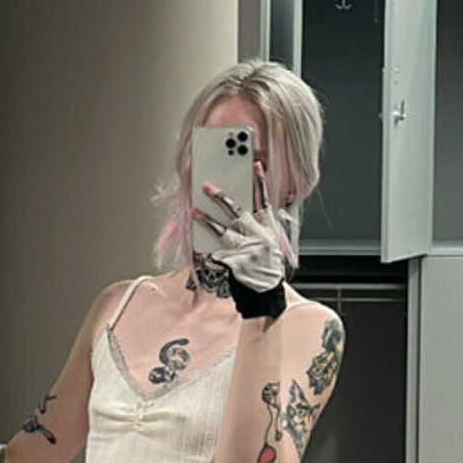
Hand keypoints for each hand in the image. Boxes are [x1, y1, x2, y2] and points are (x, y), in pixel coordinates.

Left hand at [192, 163, 286, 316]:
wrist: (267, 297)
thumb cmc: (265, 271)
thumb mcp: (269, 247)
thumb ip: (258, 228)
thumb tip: (240, 211)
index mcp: (269, 231)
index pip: (265, 202)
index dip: (261, 183)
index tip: (256, 165)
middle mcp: (259, 238)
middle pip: (239, 212)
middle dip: (222, 197)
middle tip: (207, 186)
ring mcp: (248, 251)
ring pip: (223, 230)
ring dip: (206, 220)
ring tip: (193, 211)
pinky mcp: (236, 264)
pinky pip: (217, 254)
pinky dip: (208, 252)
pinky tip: (199, 249)